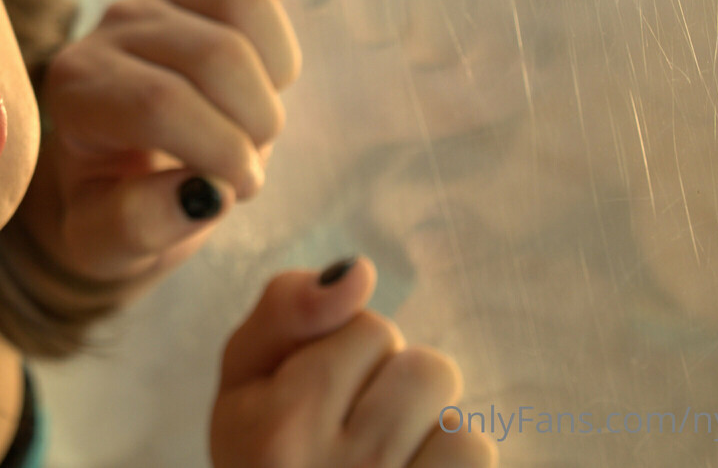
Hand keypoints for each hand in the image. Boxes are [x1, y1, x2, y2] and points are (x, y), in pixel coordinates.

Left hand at [22, 0, 300, 281]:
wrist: (114, 166)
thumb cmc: (113, 205)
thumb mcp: (106, 242)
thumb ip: (138, 227)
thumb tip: (200, 195)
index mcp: (78, 92)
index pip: (160, 103)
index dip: (220, 152)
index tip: (235, 190)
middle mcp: (111, 31)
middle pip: (217, 53)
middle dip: (254, 123)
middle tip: (246, 164)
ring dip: (274, 70)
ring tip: (256, 113)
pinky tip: (264, 39)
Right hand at [210, 259, 494, 467]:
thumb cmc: (263, 451)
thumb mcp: (244, 379)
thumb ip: (287, 309)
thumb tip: (358, 270)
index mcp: (280, 424)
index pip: (372, 328)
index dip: (352, 354)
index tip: (321, 399)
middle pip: (426, 370)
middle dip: (397, 392)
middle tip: (354, 434)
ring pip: (456, 420)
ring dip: (427, 434)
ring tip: (384, 461)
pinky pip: (473, 456)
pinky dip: (448, 463)